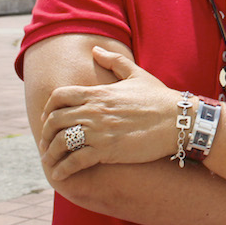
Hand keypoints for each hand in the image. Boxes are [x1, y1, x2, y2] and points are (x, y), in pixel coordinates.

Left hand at [39, 46, 179, 180]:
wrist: (179, 120)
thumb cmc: (160, 98)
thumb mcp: (137, 75)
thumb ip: (114, 61)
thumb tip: (96, 49)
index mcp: (99, 93)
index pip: (59, 96)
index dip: (48, 108)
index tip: (48, 118)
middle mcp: (94, 111)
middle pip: (54, 121)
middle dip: (45, 133)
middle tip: (47, 143)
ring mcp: (99, 131)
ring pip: (60, 142)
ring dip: (50, 154)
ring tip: (51, 162)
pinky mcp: (106, 151)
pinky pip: (74, 161)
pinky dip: (63, 169)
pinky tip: (61, 175)